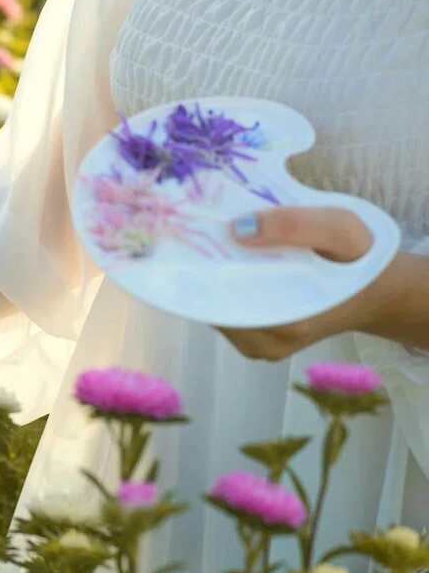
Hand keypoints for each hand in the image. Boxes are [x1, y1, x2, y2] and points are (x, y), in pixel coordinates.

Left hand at [216, 206, 401, 359]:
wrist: (376, 291)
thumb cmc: (359, 257)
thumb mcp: (341, 227)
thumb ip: (295, 225)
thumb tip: (238, 229)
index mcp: (288, 324)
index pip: (219, 299)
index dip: (202, 267)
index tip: (196, 238)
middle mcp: (267, 344)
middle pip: (212, 305)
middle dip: (205, 270)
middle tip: (204, 235)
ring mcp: (258, 347)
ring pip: (214, 310)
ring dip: (212, 279)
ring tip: (217, 246)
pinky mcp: (255, 343)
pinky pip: (224, 314)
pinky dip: (222, 288)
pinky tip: (230, 265)